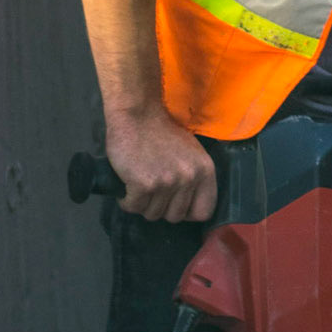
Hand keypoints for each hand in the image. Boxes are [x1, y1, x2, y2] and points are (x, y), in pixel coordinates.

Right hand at [106, 107, 216, 222]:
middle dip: (160, 208)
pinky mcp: (144, 184)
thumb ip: (194, 178)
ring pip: (152, 214)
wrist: (137, 114)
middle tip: (150, 191)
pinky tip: (126, 186)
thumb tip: (188, 208)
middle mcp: (189, 178)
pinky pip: (133, 207)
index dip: (187, 212)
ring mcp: (167, 182)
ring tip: (137, 184)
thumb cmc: (161, 133)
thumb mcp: (191, 153)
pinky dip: (126, 200)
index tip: (174, 204)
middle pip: (175, 217)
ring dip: (142, 204)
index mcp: (205, 171)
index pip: (203, 212)